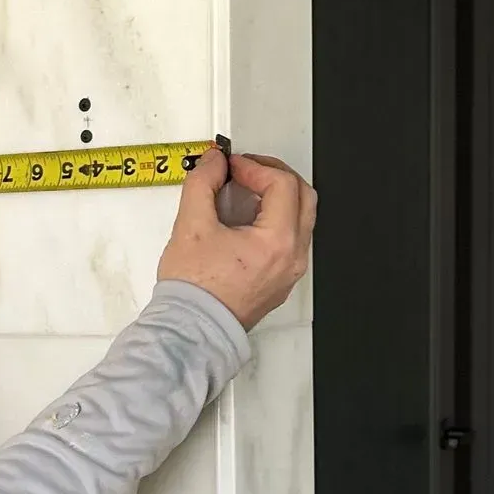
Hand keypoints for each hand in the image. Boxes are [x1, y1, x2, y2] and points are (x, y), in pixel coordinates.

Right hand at [157, 145, 313, 329]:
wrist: (191, 330)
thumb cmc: (193, 290)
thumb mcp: (190, 225)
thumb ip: (202, 183)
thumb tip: (213, 162)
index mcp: (277, 242)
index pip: (281, 184)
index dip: (255, 166)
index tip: (231, 166)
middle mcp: (292, 258)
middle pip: (302, 196)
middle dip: (274, 175)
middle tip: (247, 169)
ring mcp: (290, 272)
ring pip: (300, 218)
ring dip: (277, 197)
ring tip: (245, 192)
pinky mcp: (280, 281)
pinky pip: (290, 240)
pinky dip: (275, 220)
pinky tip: (246, 219)